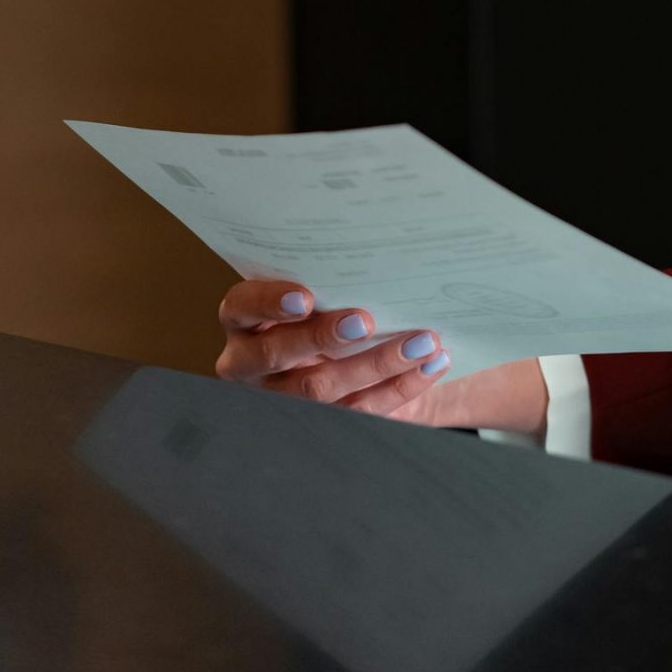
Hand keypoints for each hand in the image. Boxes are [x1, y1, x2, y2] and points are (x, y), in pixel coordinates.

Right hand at [214, 282, 550, 432]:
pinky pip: (356, 412)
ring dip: (375, 365)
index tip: (306, 297)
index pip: (241, 307)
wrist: (351, 347)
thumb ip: (331, 277)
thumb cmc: (331, 300)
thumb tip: (380, 246)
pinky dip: (398, 388)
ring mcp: (281, 399)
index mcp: (245, 320)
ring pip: (319, 391)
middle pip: (275, 355)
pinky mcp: (319, 424)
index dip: (268, 302)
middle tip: (365, 321)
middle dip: (321, 338)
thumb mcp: (320, 286)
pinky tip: (430, 367)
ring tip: (421, 342)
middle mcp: (251, 362)